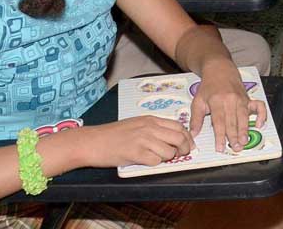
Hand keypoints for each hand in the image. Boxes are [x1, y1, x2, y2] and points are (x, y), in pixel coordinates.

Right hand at [80, 116, 194, 167]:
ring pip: (169, 152)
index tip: (188, 145)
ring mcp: (143, 140)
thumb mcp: (136, 124)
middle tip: (180, 155)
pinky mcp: (136, 153)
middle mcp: (149, 128)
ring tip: (158, 158)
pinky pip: (155, 161)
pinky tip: (146, 161)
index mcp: (150, 120)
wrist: (94, 141)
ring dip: (167, 158)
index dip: (187, 137)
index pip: (179, 126)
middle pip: (179, 138)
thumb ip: (153, 128)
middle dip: (184, 149)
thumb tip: (171, 138)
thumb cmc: (113, 134)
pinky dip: (154, 164)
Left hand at [189, 61, 267, 152]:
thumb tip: (194, 134)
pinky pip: (259, 106)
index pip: (219, 122)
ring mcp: (241, 99)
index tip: (220, 147)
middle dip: (234, 136)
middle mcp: (230, 100)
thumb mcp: (198, 101)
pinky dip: (261, 115)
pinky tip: (259, 124)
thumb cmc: (208, 86)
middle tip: (235, 148)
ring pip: (244, 117)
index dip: (220, 136)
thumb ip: (195, 118)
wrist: (219, 69)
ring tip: (244, 142)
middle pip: (233, 121)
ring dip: (245, 131)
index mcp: (217, 101)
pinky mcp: (248, 98)